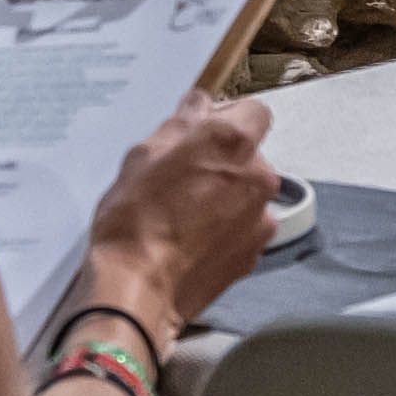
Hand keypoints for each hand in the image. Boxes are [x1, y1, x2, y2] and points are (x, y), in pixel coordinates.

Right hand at [81, 91, 279, 330]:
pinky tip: (195, 239)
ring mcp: (261, 216)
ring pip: (248, 192)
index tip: (205, 132)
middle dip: (223, 161)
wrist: (140, 288)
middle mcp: (258, 175)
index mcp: (231, 142)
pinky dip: (227, 227)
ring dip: (226, 195)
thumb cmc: (134, 217)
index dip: (230, 117)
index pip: (254, 111)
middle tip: (183, 177)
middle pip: (250, 155)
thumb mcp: (142, 156)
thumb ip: (180, 124)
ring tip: (186, 215)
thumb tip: (198, 107)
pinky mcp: (256, 250)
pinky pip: (246, 225)